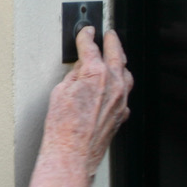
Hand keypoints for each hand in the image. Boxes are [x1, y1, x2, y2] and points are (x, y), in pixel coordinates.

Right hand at [26, 26, 133, 186]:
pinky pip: (125, 93)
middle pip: (116, 54)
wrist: (73, 154)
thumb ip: (74, 76)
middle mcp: (113, 85)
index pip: (91, 47)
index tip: (86, 31)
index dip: (86, 36)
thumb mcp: (60, 92)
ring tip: (115, 55)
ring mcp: (121, 100)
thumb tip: (80, 71)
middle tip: (107, 34)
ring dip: (120, 62)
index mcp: (96, 74)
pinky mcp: (122, 114)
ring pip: (125, 73)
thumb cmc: (63, 129)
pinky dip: (120, 84)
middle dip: (111, 41)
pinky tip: (114, 84)